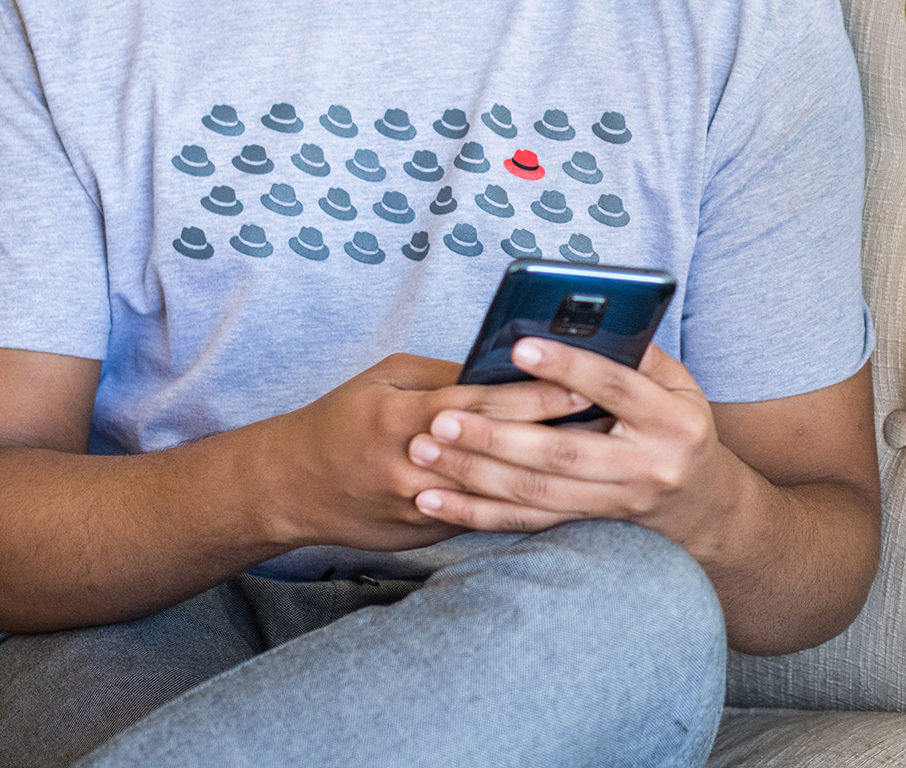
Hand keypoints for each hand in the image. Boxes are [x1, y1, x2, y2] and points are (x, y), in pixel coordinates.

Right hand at [266, 353, 592, 552]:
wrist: (293, 488)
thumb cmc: (342, 420)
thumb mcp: (385, 379)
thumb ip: (444, 376)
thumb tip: (506, 370)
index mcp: (402, 416)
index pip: (482, 404)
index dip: (536, 396)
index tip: (583, 384)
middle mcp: (413, 465)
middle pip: (500, 451)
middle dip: (558, 435)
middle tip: (612, 422)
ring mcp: (421, 507)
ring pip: (500, 492)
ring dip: (552, 474)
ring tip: (601, 457)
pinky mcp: (429, 535)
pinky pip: (487, 518)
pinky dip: (527, 503)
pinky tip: (566, 491)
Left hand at [406, 341, 738, 551]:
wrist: (701, 503)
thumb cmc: (678, 424)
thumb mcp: (677, 384)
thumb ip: (634, 353)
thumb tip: (578, 319)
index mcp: (671, 422)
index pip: (615, 389)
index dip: (567, 367)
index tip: (519, 347)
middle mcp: (645, 468)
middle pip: (562, 453)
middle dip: (495, 436)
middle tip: (441, 417)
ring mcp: (615, 504)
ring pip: (535, 493)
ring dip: (473, 474)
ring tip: (425, 449)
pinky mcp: (587, 527)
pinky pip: (526, 524)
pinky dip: (476, 514)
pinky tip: (434, 501)